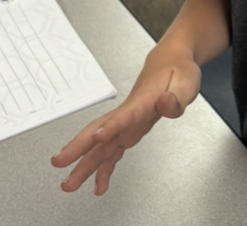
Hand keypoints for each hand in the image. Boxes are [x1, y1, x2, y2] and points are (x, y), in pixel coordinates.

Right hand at [54, 51, 200, 195]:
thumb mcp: (186, 82)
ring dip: (83, 164)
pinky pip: (112, 151)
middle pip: (100, 129)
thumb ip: (176, 97)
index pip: (126, 114)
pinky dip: (104, 169)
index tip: (98, 136)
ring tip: (69, 183)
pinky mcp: (127, 130)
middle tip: (60, 161)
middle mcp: (130, 112)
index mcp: (144, 100)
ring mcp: (126, 123)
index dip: (112, 126)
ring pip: (100, 144)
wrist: (169, 63)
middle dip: (79, 147)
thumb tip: (166, 103)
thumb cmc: (176, 71)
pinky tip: (98, 184)